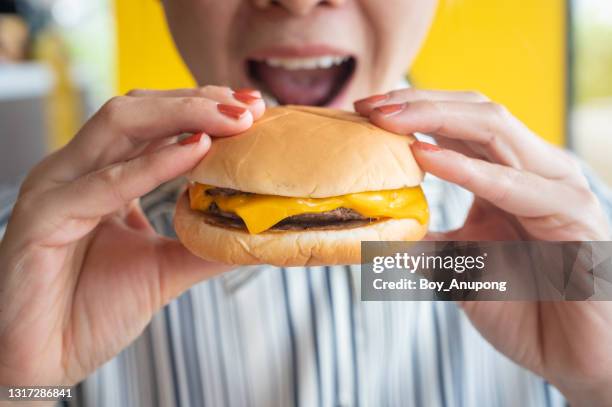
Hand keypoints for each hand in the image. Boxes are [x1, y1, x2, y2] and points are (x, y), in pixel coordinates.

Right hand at [0, 86, 264, 385]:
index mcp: (101, 175)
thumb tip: (255, 230)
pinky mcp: (43, 218)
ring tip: (232, 118)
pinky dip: (152, 165)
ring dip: (182, 115)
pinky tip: (195, 151)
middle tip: (248, 106)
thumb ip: (204, 244)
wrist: (43, 361)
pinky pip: (103, 183)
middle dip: (197, 101)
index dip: (202, 108)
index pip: (153, 122)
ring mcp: (57, 188)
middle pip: (138, 110)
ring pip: (119, 125)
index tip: (251, 108)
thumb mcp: (163, 269)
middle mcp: (77, 171)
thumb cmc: (92, 311)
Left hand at [355, 89, 611, 405]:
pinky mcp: (572, 215)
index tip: (361, 110)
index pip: (458, 122)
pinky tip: (424, 157)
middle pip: (474, 112)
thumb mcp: (455, 268)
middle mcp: (534, 170)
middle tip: (366, 104)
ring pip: (495, 130)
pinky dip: (467, 169)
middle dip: (416, 103)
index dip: (411, 109)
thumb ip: (422, 242)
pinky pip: (514, 185)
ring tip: (385, 117)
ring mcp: (556, 187)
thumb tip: (372, 229)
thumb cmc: (523, 308)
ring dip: (435, 118)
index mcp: (509, 175)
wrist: (577, 357)